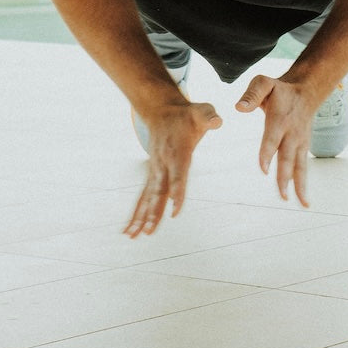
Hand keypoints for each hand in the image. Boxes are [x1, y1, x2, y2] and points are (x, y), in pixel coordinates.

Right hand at [128, 100, 221, 237]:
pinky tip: (130, 230)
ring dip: (140, 217)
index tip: (174, 208)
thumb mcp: (201, 111)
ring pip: (147, 197)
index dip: (177, 191)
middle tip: (149, 230)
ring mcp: (154, 170)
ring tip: (134, 235)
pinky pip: (143, 196)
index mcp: (176, 152)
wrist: (162, 111)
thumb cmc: (186, 116)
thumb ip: (209, 116)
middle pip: (158, 191)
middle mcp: (162, 164)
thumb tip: (217, 121)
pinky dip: (137, 213)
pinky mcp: (151, 175)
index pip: (178, 174)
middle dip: (153, 211)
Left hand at [236, 74, 318, 206]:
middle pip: (288, 157)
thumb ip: (251, 95)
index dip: (268, 153)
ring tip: (301, 203)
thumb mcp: (263, 83)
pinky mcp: (304, 147)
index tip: (264, 169)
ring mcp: (300, 141)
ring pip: (300, 166)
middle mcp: (293, 133)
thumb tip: (238, 108)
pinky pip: (303, 167)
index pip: (273, 138)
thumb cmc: (279, 89)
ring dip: (300, 185)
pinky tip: (302, 199)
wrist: (306, 90)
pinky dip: (303, 183)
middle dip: (285, 177)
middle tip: (283, 194)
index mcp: (280, 119)